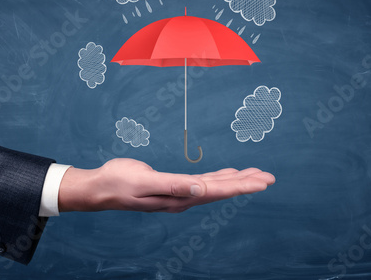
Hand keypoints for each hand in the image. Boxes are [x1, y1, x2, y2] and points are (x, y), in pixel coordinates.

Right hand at [58, 158, 274, 212]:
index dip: (241, 186)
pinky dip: (217, 177)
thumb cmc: (119, 182)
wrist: (101, 187)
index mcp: (179, 197)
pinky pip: (202, 182)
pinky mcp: (173, 186)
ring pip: (214, 185)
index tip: (263, 181)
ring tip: (255, 174)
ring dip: (235, 180)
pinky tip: (227, 173)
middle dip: (246, 182)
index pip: (216, 191)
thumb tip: (200, 190)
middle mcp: (183, 197)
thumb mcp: (144, 181)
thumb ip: (173, 186)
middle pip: (221, 189)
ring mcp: (179, 193)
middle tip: (270, 177)